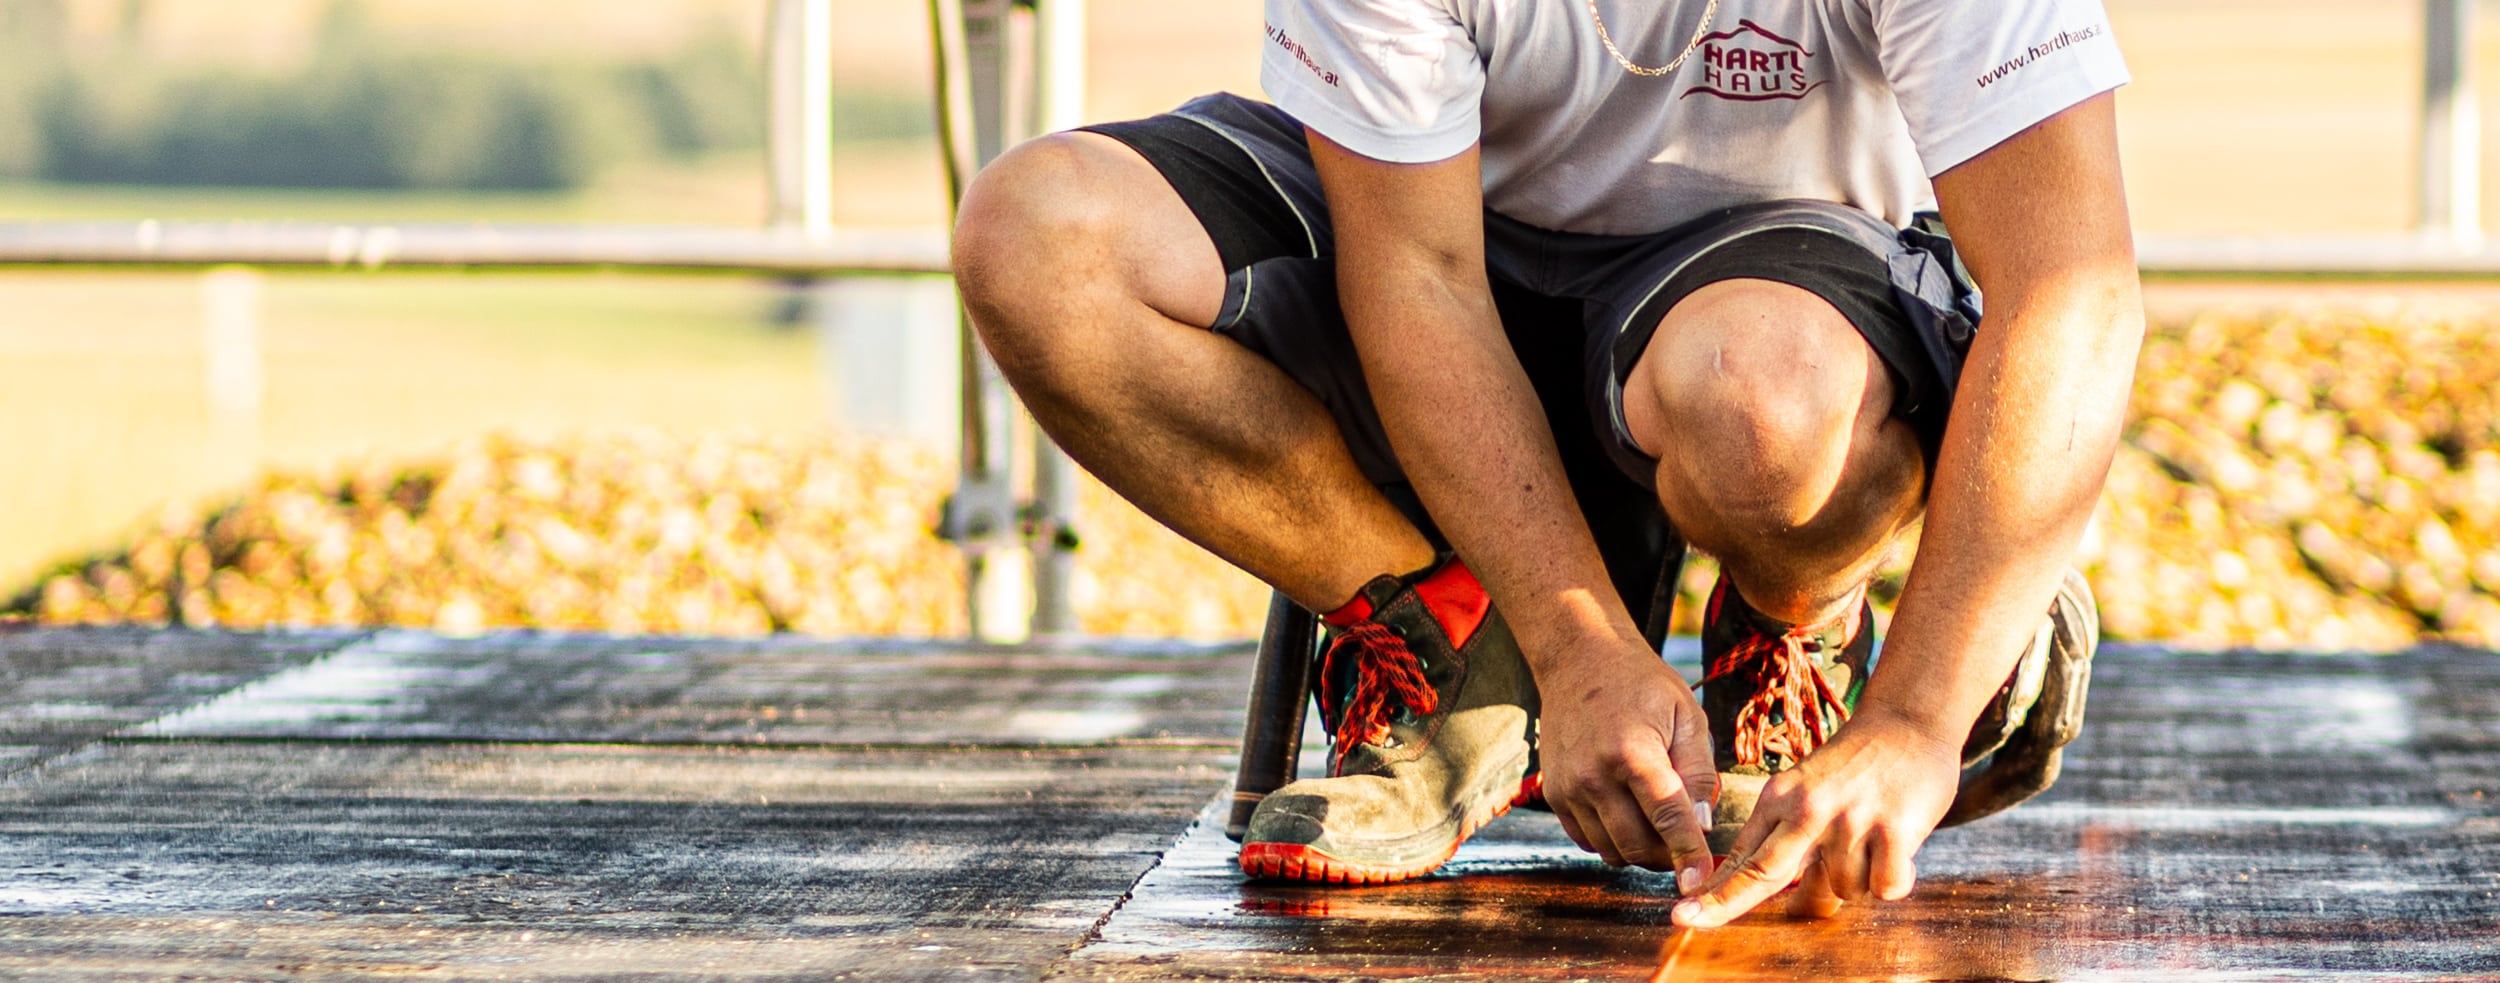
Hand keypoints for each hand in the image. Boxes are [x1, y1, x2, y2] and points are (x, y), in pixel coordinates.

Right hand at [1534, 643, 1717, 891]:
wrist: (1578, 661)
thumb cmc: (1642, 685)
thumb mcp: (1686, 716)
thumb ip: (1698, 772)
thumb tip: (1702, 825)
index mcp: (1632, 752)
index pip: (1667, 817)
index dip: (1689, 854)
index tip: (1702, 881)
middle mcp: (1593, 775)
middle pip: (1637, 844)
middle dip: (1668, 856)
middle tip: (1687, 846)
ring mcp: (1568, 788)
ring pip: (1611, 850)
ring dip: (1640, 851)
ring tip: (1659, 828)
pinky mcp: (1554, 795)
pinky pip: (1587, 841)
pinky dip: (1612, 842)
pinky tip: (1628, 817)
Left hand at [1671, 711, 1960, 926]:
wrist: (1907, 721)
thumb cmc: (1856, 768)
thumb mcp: (1805, 789)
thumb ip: (1784, 836)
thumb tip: (1765, 892)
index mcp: (1781, 798)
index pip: (1743, 856)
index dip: (1714, 889)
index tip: (1683, 912)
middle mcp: (1809, 808)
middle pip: (1762, 872)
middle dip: (1723, 903)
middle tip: (1689, 921)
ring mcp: (1850, 818)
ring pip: (1843, 890)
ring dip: (1858, 881)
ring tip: (1870, 843)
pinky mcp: (1894, 828)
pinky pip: (1884, 887)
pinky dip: (1892, 881)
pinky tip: (1897, 849)